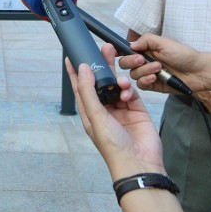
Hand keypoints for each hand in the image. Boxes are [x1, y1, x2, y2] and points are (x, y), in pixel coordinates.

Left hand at [66, 45, 165, 180]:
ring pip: (117, 86)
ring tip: (120, 79)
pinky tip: (127, 91)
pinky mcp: (136, 110)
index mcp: (90, 113)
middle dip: (102, 67)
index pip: (80, 88)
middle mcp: (104, 110)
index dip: (76, 73)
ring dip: (118, 79)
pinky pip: (131, 93)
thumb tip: (83, 69)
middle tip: (104, 49)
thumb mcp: (96, 116)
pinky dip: (129, 89)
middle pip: (101, 83)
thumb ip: (89, 91)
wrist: (139, 162)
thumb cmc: (113, 146)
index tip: (71, 56)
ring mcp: (121, 110)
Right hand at [119, 34, 204, 93]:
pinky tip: (155, 78)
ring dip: (144, 71)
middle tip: (142, 59)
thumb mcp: (165, 42)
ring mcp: (147, 74)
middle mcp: (144, 61)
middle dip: (131, 61)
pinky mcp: (152, 86)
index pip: (126, 50)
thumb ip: (146, 40)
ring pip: (133, 75)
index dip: (118, 51)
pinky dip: (146, 80)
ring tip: (158, 68)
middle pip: (125, 63)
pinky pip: (141, 85)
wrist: (198, 72)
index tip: (115, 52)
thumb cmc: (184, 54)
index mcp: (145, 49)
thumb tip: (131, 44)